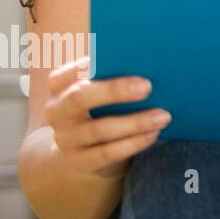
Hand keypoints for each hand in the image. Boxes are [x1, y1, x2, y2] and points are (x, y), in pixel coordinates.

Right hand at [44, 55, 170, 179]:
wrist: (86, 149)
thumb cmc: (102, 106)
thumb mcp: (101, 89)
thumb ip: (113, 74)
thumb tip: (148, 61)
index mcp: (59, 86)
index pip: (64, 74)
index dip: (85, 66)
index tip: (113, 57)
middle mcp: (56, 112)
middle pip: (79, 99)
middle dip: (114, 91)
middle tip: (147, 86)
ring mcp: (65, 139)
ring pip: (99, 129)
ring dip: (135, 122)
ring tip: (163, 116)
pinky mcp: (79, 161)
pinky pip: (107, 153)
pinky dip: (134, 143)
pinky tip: (153, 134)